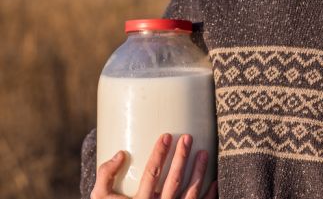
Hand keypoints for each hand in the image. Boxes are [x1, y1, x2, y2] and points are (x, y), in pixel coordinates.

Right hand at [91, 133, 216, 198]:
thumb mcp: (101, 198)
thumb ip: (106, 175)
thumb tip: (120, 153)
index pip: (152, 174)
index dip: (159, 154)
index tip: (167, 136)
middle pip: (174, 180)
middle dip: (182, 157)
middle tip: (188, 137)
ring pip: (191, 193)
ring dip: (199, 172)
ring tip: (204, 152)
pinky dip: (209, 195)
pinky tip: (214, 181)